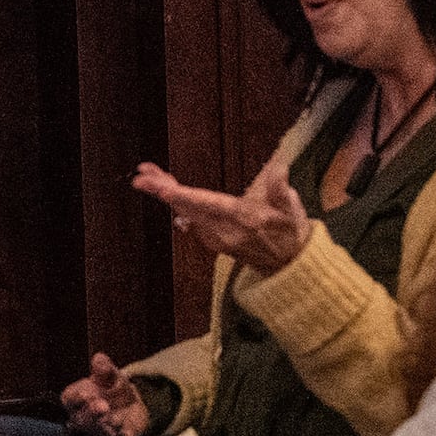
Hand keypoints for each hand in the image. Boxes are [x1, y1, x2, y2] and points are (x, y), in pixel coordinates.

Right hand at [59, 352, 150, 435]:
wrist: (131, 404)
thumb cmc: (110, 388)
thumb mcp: (108, 374)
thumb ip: (103, 367)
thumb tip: (99, 358)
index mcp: (77, 399)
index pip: (69, 399)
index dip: (76, 398)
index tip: (86, 393)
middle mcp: (86, 417)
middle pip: (82, 419)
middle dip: (92, 412)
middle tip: (103, 405)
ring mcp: (102, 430)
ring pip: (100, 431)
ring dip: (107, 424)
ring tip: (115, 417)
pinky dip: (124, 434)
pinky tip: (127, 432)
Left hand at [132, 155, 312, 274]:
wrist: (290, 267)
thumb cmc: (291, 234)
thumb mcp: (292, 211)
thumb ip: (281, 191)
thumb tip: (279, 169)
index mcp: (242, 220)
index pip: (204, 204)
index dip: (178, 194)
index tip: (157, 185)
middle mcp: (224, 231)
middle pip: (186, 207)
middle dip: (162, 189)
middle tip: (142, 174)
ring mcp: (216, 238)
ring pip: (185, 213)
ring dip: (167, 193)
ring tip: (151, 176)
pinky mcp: (213, 241)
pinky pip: (189, 219)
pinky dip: (177, 203)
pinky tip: (168, 191)